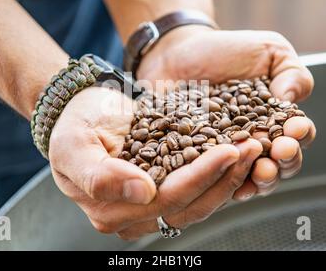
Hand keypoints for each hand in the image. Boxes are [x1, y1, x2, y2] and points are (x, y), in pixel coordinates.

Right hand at [49, 87, 261, 239]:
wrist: (81, 110)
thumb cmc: (74, 125)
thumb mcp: (73, 146)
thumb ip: (100, 176)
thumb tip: (143, 192)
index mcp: (110, 211)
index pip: (167, 199)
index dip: (201, 177)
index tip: (229, 151)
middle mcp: (133, 214)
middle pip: (190, 204)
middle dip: (225, 177)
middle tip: (252, 147)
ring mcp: (150, 204)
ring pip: (200, 201)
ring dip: (229, 177)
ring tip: (251, 149)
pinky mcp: (163, 189)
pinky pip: (198, 189)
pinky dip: (220, 174)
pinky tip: (237, 156)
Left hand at [137, 26, 315, 198]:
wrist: (177, 53)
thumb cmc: (224, 51)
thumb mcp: (268, 51)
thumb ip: (290, 73)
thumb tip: (291, 102)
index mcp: (273, 119)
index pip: (295, 137)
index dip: (299, 137)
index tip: (294, 129)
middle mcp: (250, 141)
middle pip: (275, 164)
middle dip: (282, 162)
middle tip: (279, 152)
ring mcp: (223, 152)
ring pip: (246, 177)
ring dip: (257, 179)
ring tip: (260, 170)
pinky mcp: (196, 158)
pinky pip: (210, 176)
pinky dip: (220, 182)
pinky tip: (226, 181)